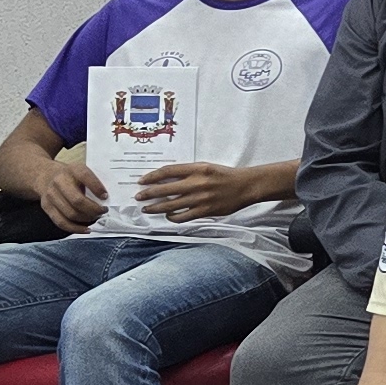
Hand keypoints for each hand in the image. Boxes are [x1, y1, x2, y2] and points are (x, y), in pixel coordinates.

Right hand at [31, 161, 109, 231]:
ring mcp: (51, 195)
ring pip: (70, 214)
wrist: (45, 175)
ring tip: (96, 217)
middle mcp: (59, 181)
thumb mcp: (82, 171)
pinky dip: (76, 229)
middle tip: (103, 211)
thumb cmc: (71, 176)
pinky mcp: (47, 207)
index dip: (97, 188)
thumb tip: (108, 198)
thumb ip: (94, 181)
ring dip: (87, 219)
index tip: (106, 196)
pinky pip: (61, 222)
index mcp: (73, 170)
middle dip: (94, 209)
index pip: (85, 176)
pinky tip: (86, 229)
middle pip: (77, 200)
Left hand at [127, 160, 248, 222]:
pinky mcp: (205, 210)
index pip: (168, 171)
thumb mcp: (206, 167)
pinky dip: (172, 217)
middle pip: (165, 189)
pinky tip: (168, 216)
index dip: (152, 176)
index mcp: (197, 169)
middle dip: (148, 193)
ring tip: (147, 208)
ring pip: (171, 205)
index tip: (142, 181)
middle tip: (139, 197)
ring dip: (156, 207)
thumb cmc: (225, 175)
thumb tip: (165, 180)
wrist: (246, 186)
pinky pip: (183, 216)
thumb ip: (188, 172)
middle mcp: (197, 183)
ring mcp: (201, 198)